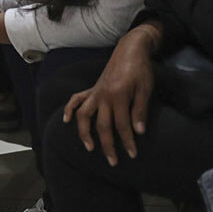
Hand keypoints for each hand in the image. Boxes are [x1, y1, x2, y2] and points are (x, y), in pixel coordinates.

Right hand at [62, 24, 160, 165]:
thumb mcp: (145, 90)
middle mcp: (103, 96)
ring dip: (84, 133)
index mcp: (119, 96)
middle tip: (113, 162)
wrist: (130, 50)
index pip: (123, 126)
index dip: (128, 142)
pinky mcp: (92, 89)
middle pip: (103, 126)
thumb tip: (139, 132)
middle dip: (108, 146)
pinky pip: (76, 99)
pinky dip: (69, 110)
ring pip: (84, 116)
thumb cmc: (141, 70)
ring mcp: (95, 92)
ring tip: (89, 148)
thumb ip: (140, 111)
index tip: (133, 154)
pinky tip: (66, 121)